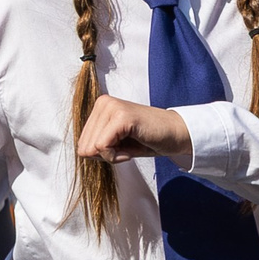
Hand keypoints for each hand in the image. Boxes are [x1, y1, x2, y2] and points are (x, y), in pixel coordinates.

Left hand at [76, 94, 192, 164]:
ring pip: (93, 148)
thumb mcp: (116, 141)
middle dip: (106, 155)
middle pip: (84, 146)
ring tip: (131, 145)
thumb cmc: (148, 139)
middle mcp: (104, 103)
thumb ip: (96, 144)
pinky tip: (131, 150)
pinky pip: (103, 148)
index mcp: (100, 106)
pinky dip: (117, 156)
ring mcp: (112, 107)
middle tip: (127, 147)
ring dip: (113, 155)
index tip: (121, 146)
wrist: (176, 134)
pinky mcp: (122, 117)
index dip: (101, 154)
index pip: (82, 143)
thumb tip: (82, 152)